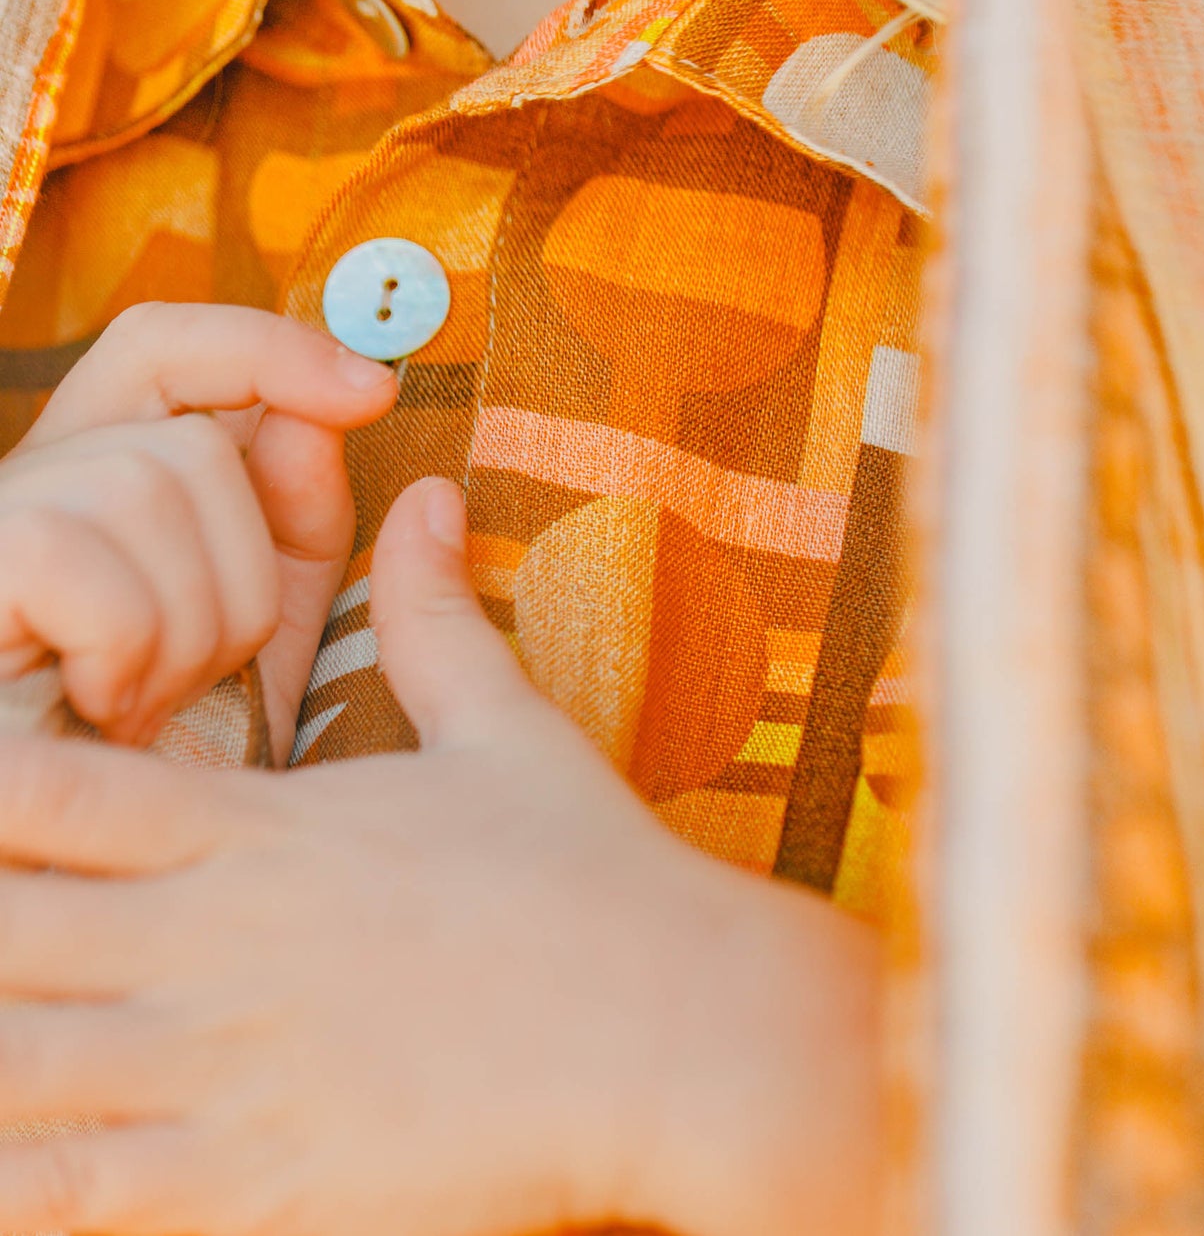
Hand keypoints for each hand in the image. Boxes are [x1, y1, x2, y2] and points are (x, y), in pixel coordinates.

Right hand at [0, 303, 395, 747]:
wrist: (81, 883)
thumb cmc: (171, 764)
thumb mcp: (256, 634)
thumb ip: (299, 523)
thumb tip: (344, 404)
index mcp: (88, 482)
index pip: (161, 347)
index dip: (266, 348)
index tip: (375, 392)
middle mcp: (17, 487)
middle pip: (186, 438)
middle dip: (244, 569)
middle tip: (204, 672)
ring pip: (145, 482)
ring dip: (192, 620)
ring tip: (154, 705)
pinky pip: (74, 551)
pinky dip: (126, 645)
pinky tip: (108, 716)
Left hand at [0, 478, 884, 1235]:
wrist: (681, 1029)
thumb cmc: (592, 869)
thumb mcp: (508, 724)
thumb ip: (435, 610)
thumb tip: (425, 492)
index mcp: (266, 832)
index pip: (52, 789)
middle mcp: (220, 947)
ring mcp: (230, 1076)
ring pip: (14, 1069)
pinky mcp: (262, 1189)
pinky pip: (83, 1200)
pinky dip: (24, 1185)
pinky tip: (8, 1166)